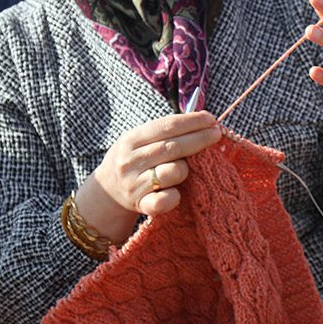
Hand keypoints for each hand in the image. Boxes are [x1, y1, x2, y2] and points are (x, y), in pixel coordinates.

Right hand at [75, 111, 222, 242]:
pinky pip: (165, 201)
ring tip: (185, 168)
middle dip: (200, 138)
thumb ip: (165, 131)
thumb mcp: (139, 141)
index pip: (167, 126)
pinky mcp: (140, 205)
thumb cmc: (133, 160)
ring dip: (186, 169)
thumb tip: (203, 119)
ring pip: (174, 172)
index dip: (192, 121)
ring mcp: (135, 184)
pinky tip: (177, 192)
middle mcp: (131, 161)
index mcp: (131, 140)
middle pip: (173, 147)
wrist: (106, 192)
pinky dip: (175, 196)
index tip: (210, 119)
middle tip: (216, 134)